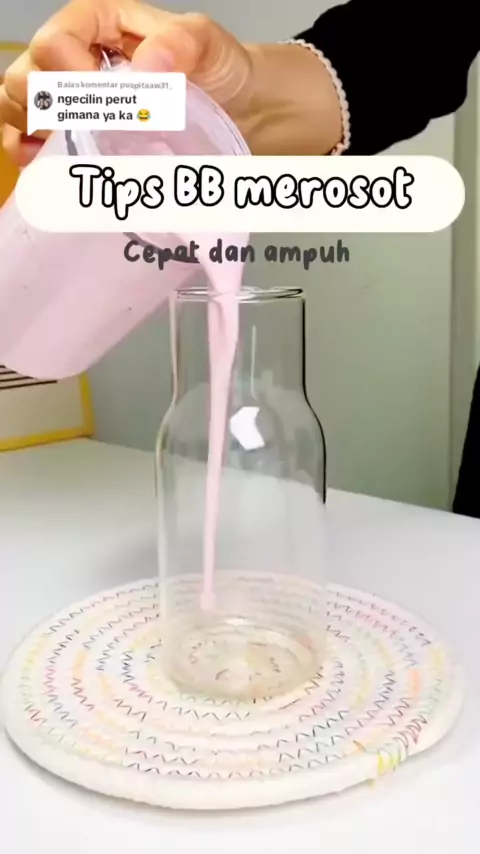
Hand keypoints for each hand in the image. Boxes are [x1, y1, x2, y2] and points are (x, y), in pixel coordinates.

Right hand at [0, 0, 341, 164]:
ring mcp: (83, 106)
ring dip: (26, 134)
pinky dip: (36, 157)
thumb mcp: (211, 45)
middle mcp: (82, 63)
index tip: (96, 98)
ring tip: (40, 154)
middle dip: (38, 106)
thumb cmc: (229, 71)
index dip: (65, 71)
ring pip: (26, 112)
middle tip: (67, 131)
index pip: (57, 43)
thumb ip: (180, 46)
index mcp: (101, 26)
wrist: (253, 114)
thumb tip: (147, 65)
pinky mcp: (91, 143)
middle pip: (28, 79)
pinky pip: (45, 146)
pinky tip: (40, 167)